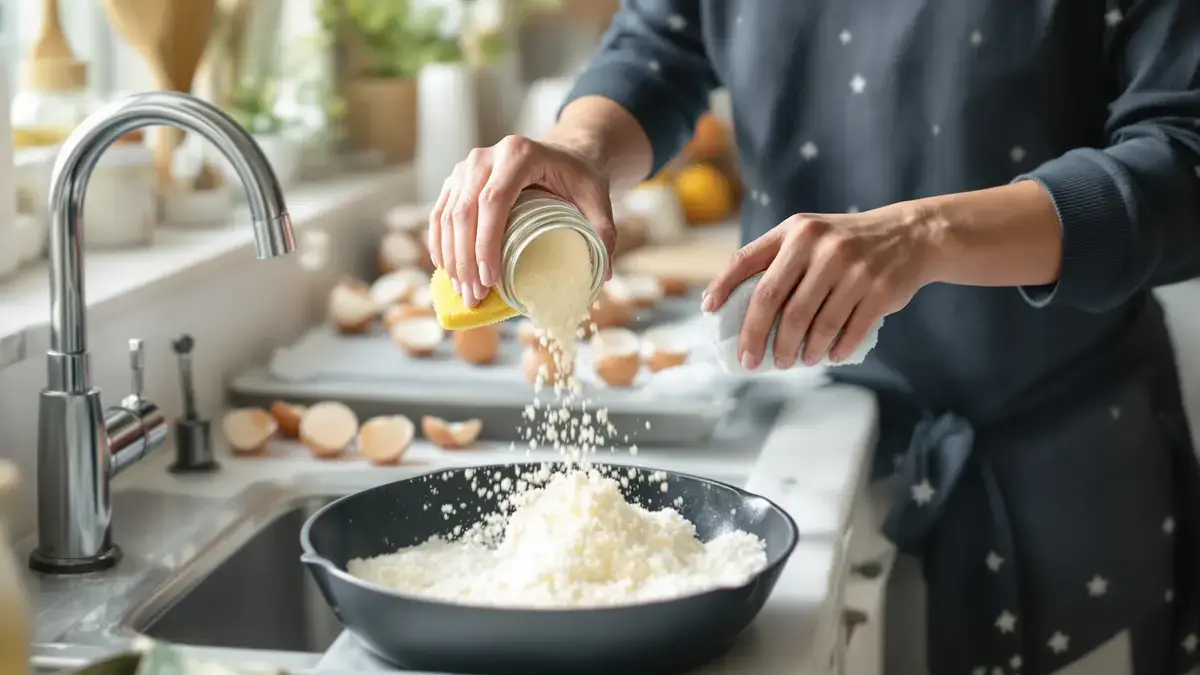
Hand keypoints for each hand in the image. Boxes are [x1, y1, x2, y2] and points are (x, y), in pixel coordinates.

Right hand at [428, 135, 615, 305]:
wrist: (564, 152)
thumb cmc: (579, 176)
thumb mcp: (597, 197)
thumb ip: (603, 230)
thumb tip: (602, 274)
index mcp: (519, 154)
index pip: (493, 201)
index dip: (486, 243)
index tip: (490, 280)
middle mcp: (486, 156)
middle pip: (464, 211)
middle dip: (466, 259)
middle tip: (474, 296)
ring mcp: (466, 166)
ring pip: (448, 214)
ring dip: (451, 257)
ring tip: (463, 292)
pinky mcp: (456, 179)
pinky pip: (440, 213)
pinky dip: (440, 243)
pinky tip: (446, 270)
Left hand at [702, 205, 940, 368]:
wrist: (910, 235)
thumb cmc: (846, 244)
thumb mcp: (810, 236)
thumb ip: (777, 261)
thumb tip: (736, 309)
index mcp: (795, 231)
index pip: (746, 260)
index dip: (722, 287)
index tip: (709, 312)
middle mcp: (819, 246)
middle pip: (773, 301)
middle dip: (758, 337)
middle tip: (753, 361)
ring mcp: (851, 268)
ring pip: (812, 323)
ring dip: (799, 351)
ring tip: (795, 361)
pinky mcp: (877, 290)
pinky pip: (847, 330)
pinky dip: (833, 350)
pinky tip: (826, 356)